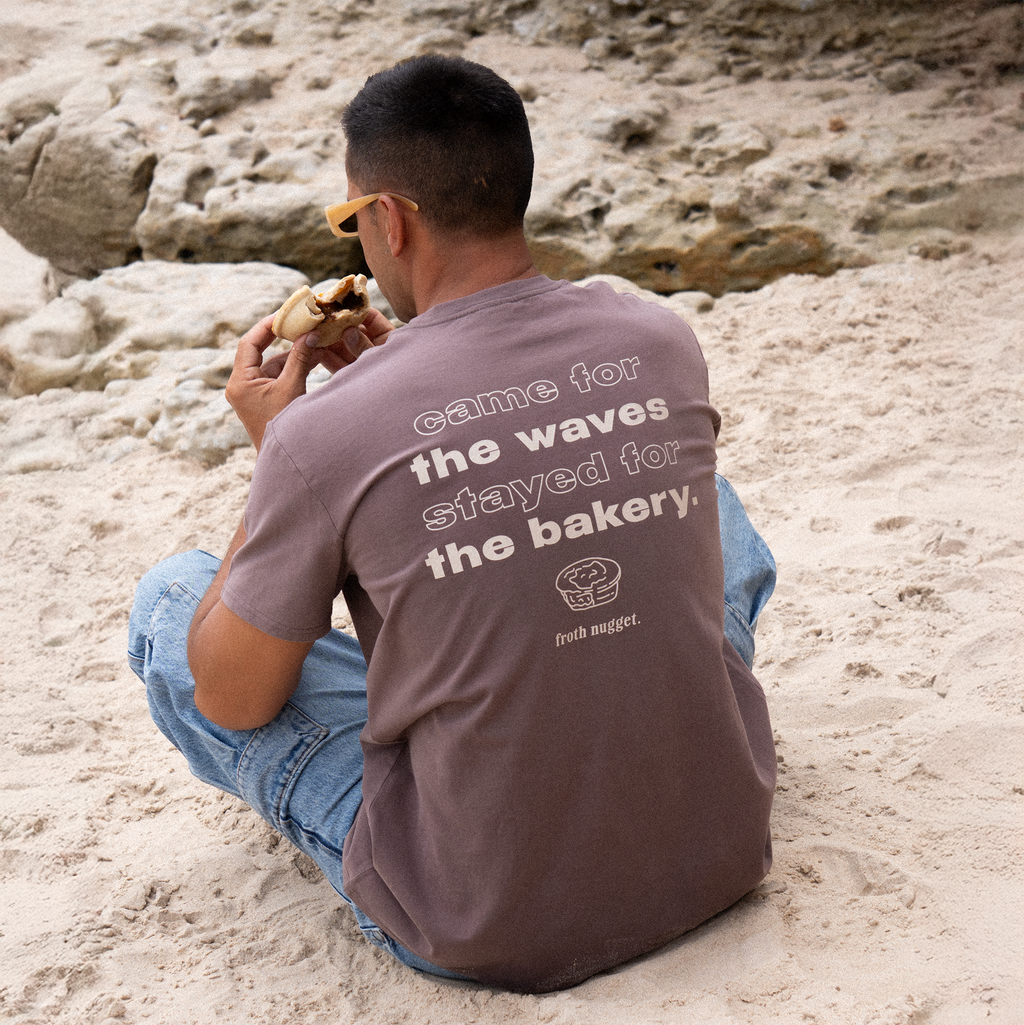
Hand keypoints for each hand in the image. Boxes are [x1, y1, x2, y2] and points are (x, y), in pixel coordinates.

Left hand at [225, 314, 319, 450]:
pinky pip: (276, 376)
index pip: (249, 342)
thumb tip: (309, 333)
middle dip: (281, 338)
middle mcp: (240, 385)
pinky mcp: (262, 399)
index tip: (285, 315)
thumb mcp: (293, 388)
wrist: (283, 460)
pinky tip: (312, 359)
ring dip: (292, 354)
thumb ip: (300, 359)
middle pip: (259, 351)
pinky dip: (293, 367)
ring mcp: (251, 392)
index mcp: (240, 381)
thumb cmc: (285, 426)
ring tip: (314, 341)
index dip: (267, 326)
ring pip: (270, 363)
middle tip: (300, 323)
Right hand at [316, 307, 394, 373]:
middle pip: (353, 331)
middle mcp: (373, 349)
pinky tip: (313, 348)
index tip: (340, 304)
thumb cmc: (393, 380)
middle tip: (321, 316)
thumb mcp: (379, 361)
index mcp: (388, 340)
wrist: (386, 411)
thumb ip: (364, 346)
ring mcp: (360, 362)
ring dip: (328, 339)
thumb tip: (349, 331)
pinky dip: (326, 357)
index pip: (372, 318)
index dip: (356, 310)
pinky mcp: (350, 376)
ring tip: (313, 330)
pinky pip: (337, 364)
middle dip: (336, 324)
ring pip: (342, 347)